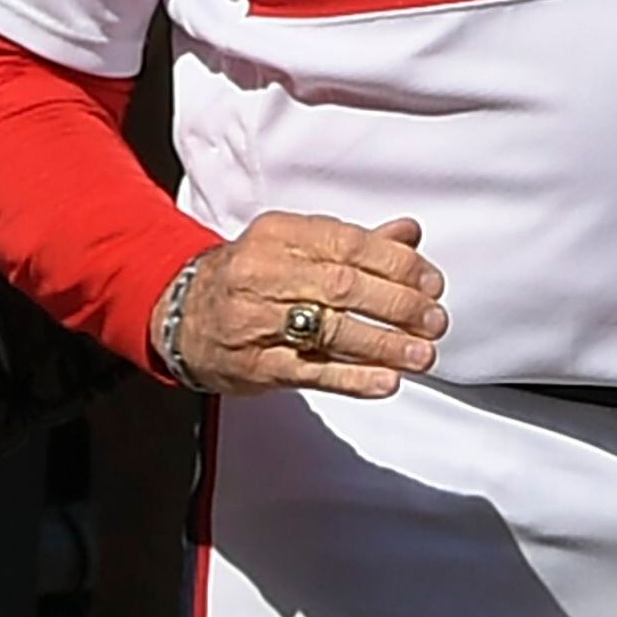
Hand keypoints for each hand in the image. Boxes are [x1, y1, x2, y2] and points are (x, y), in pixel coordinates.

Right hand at [174, 211, 443, 400]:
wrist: (182, 315)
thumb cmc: (249, 279)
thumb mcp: (295, 247)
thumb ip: (355, 243)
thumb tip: (410, 235)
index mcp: (281, 235)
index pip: (351, 244)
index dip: (399, 265)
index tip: (431, 283)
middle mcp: (266, 273)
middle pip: (346, 287)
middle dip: (399, 305)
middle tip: (434, 320)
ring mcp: (257, 321)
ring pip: (332, 331)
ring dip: (386, 345)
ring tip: (422, 354)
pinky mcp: (256, 365)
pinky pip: (312, 372)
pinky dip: (354, 378)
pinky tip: (386, 381)